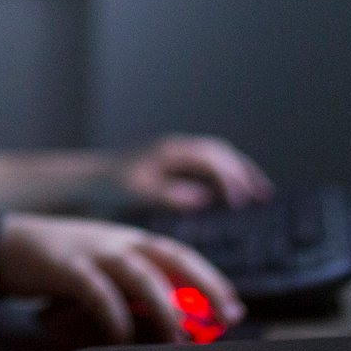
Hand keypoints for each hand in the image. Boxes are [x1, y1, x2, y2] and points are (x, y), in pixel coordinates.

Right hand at [0, 213, 244, 342]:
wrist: (0, 244)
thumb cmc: (54, 263)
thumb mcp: (97, 269)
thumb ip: (127, 289)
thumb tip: (164, 322)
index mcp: (127, 239)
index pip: (178, 254)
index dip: (209, 278)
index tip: (233, 306)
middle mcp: (116, 241)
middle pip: (171, 258)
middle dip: (205, 286)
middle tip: (228, 316)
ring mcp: (91, 251)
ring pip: (140, 274)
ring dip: (164, 307)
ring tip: (179, 338)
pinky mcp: (64, 266)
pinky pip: (96, 290)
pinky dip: (113, 314)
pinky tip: (120, 337)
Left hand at [116, 134, 273, 209]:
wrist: (86, 179)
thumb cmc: (109, 186)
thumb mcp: (138, 192)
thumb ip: (170, 194)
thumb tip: (204, 197)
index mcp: (171, 151)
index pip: (212, 160)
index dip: (231, 180)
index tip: (241, 203)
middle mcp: (175, 147)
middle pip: (221, 153)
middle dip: (245, 172)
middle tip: (265, 194)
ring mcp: (173, 153)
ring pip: (216, 156)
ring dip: (238, 172)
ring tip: (258, 193)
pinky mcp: (170, 163)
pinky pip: (205, 165)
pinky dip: (224, 176)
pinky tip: (229, 195)